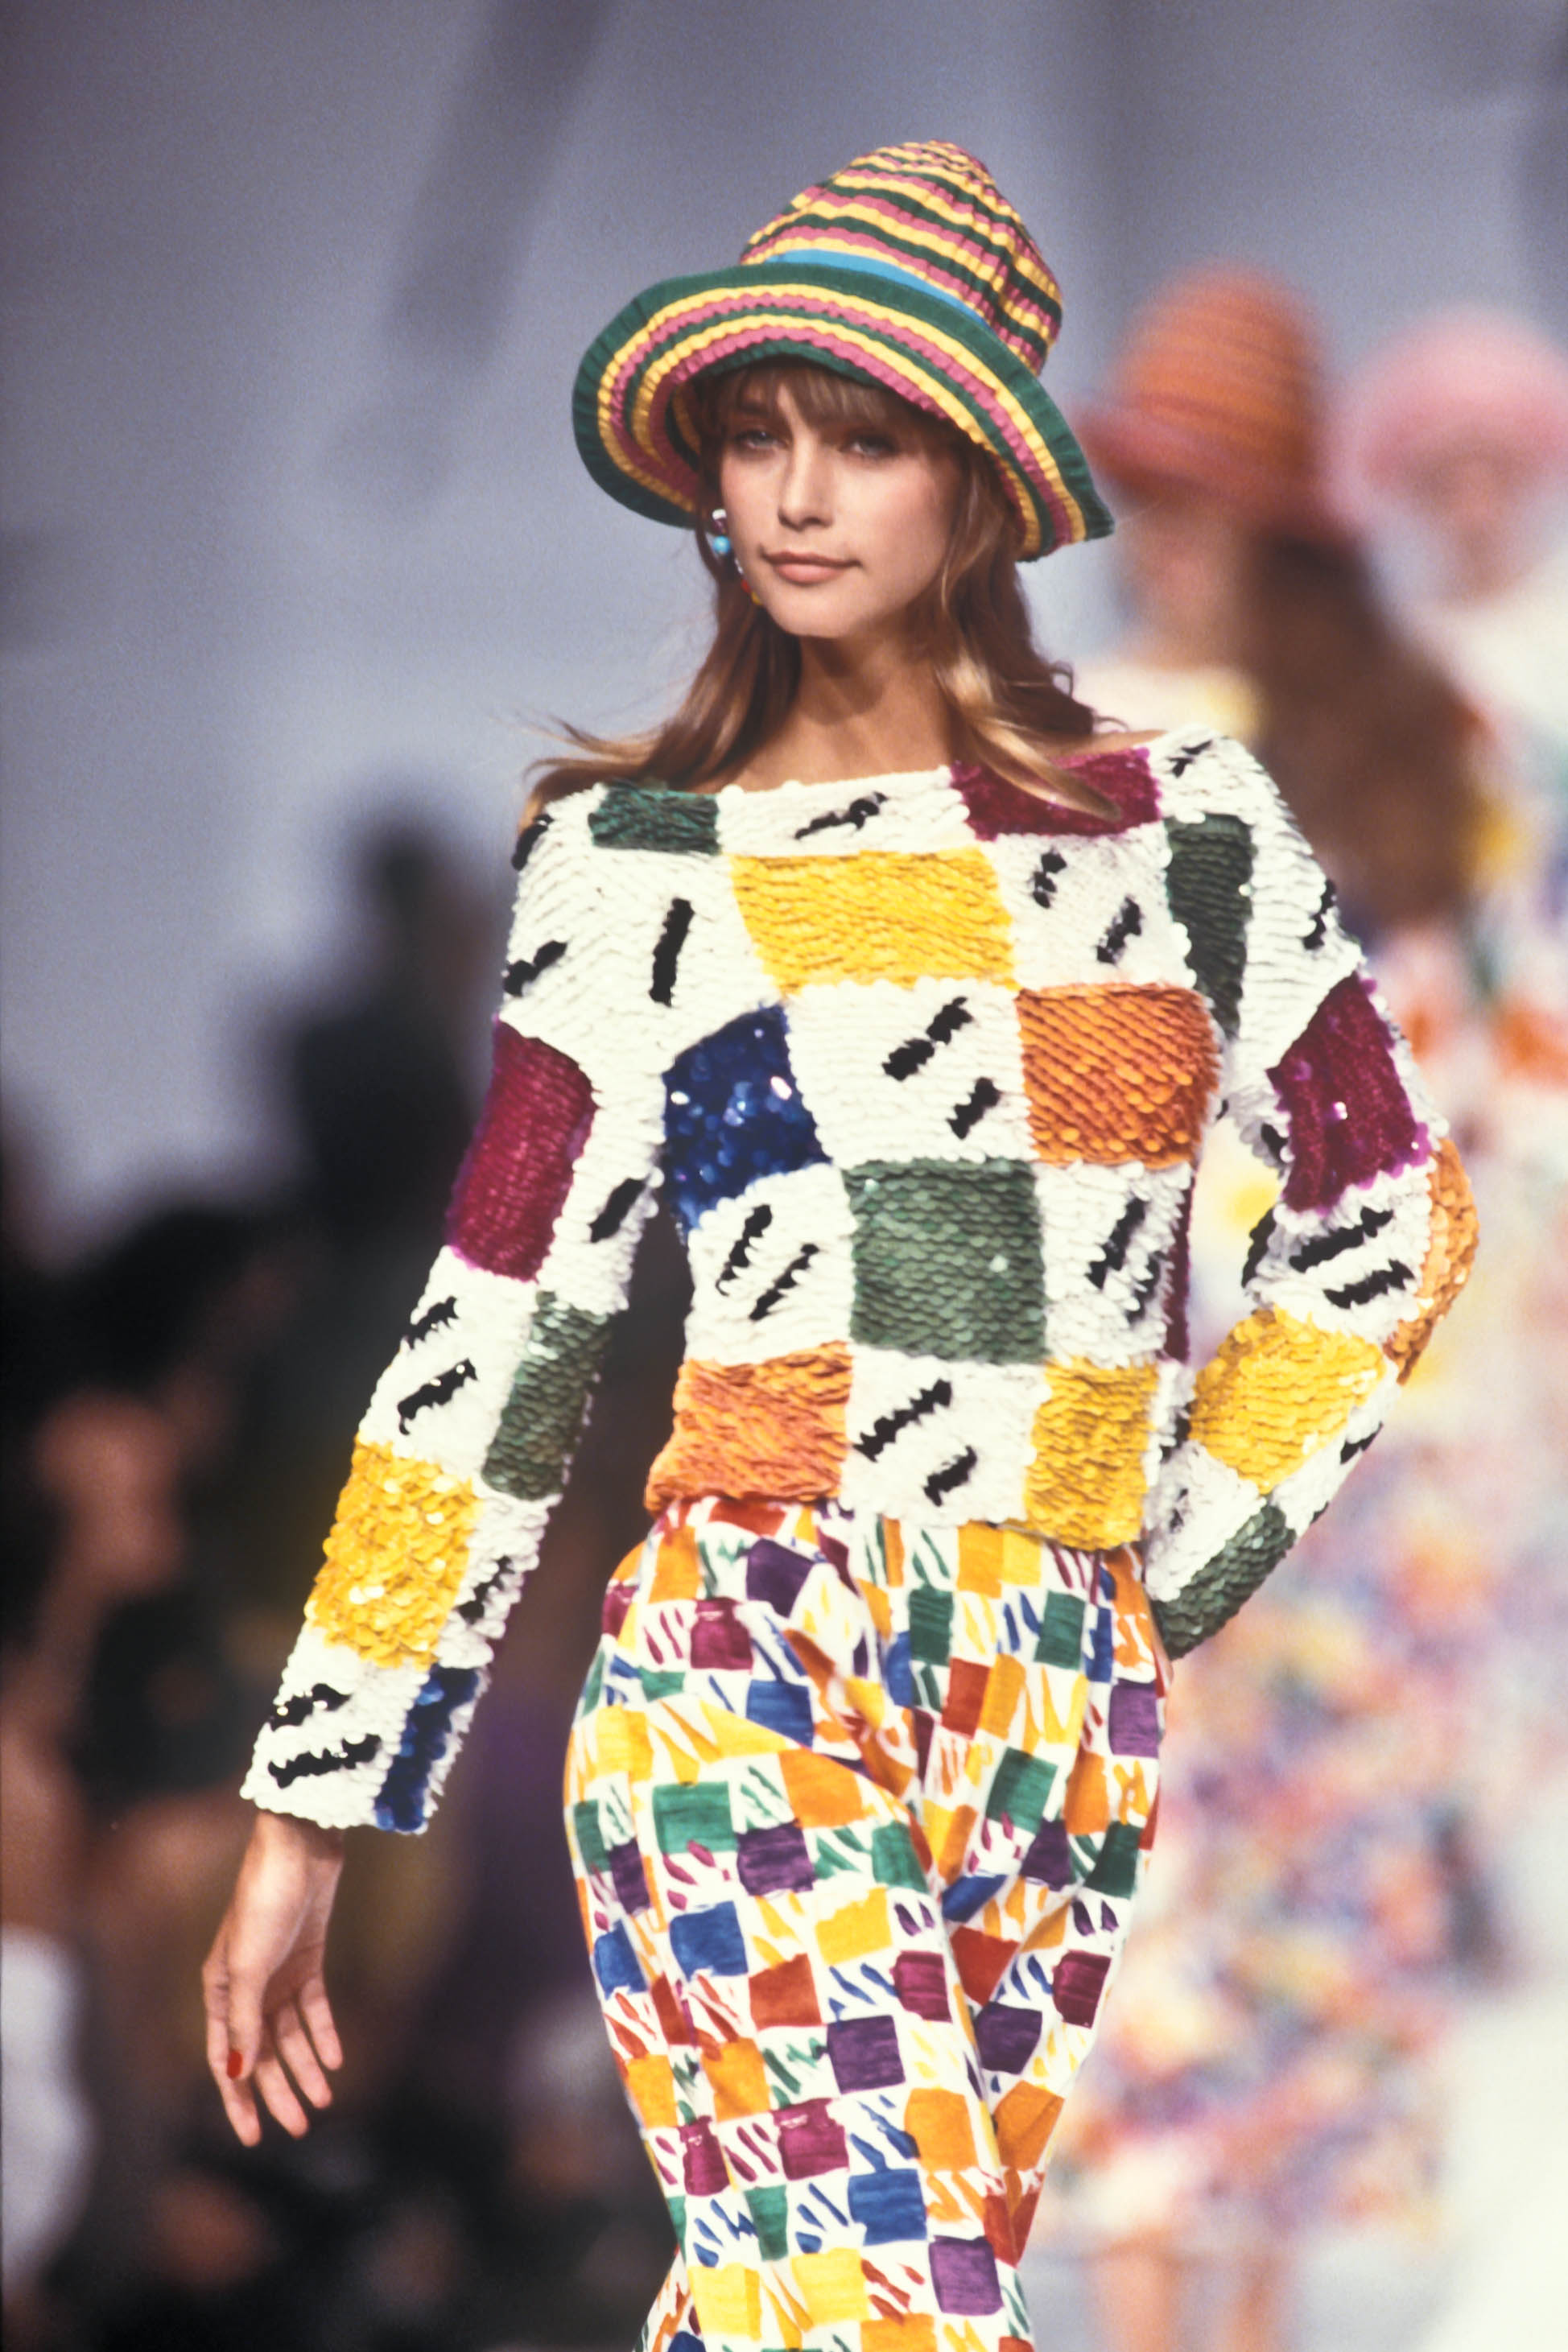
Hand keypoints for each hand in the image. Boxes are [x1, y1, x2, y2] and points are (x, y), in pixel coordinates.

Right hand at [202, 1809, 345, 2144]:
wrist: (299, 1849)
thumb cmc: (264, 1902)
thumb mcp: (249, 1966)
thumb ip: (243, 2020)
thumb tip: (237, 2073)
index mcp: (219, 1990)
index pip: (226, 2058)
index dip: (238, 2099)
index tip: (254, 2137)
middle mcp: (246, 1986)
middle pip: (262, 2052)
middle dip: (279, 2091)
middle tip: (301, 2128)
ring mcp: (278, 1973)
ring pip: (290, 2035)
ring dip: (306, 2067)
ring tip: (324, 2100)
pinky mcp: (308, 1958)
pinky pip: (314, 2008)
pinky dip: (324, 2033)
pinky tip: (336, 2059)